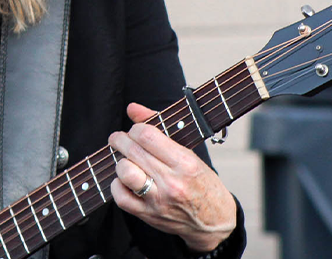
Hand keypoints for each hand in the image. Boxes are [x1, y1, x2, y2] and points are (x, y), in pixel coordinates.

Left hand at [107, 102, 236, 252]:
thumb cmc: (203, 185)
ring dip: (120, 162)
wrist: (214, 222)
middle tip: (119, 139)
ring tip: (125, 160)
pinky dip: (117, 185)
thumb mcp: (190, 154)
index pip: (147, 136)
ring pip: (125, 172)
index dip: (135, 129)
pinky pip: (121, 197)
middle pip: (133, 152)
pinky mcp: (148, 215)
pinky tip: (124, 180)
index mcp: (185, 163)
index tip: (134, 130)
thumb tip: (132, 108)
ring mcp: (159, 200)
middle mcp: (172, 182)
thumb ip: (160, 129)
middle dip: (120, 140)